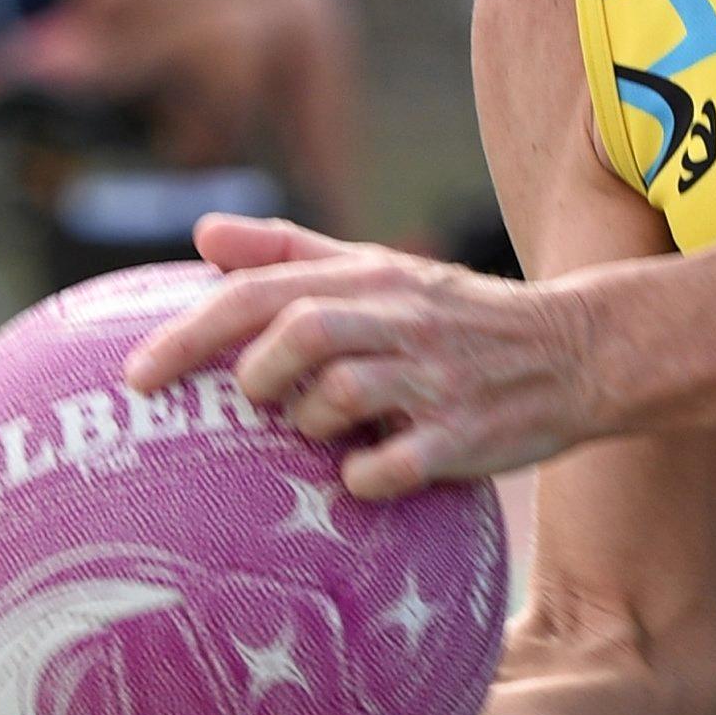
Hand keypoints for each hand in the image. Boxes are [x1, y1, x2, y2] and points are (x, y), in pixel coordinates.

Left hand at [127, 214, 596, 499]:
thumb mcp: (382, 270)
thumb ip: (292, 254)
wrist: (579, 352)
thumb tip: (204, 237)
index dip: (190, 335)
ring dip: (308, 424)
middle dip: (257, 376)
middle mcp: (402, 322)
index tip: (135, 378)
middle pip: (300, 334)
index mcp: (373, 279)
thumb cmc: (461, 318)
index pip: (262, 294)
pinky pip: (391, 467)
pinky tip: (363, 475)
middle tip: (256, 403)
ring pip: (340, 397)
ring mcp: (436, 381)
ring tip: (320, 432)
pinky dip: (361, 477)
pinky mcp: (467, 439)